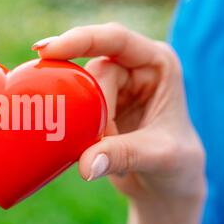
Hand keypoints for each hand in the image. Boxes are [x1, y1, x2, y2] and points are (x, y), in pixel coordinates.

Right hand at [33, 23, 205, 223]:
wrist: (165, 184)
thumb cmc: (175, 165)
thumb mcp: (158, 157)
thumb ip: (123, 155)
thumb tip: (86, 164)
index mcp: (157, 63)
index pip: (116, 40)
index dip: (80, 39)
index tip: (48, 51)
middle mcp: (133, 68)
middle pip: (94, 71)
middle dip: (89, 105)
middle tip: (97, 139)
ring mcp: (113, 87)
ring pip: (79, 90)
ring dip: (82, 119)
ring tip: (97, 146)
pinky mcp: (96, 105)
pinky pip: (73, 106)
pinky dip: (70, 123)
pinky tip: (72, 139)